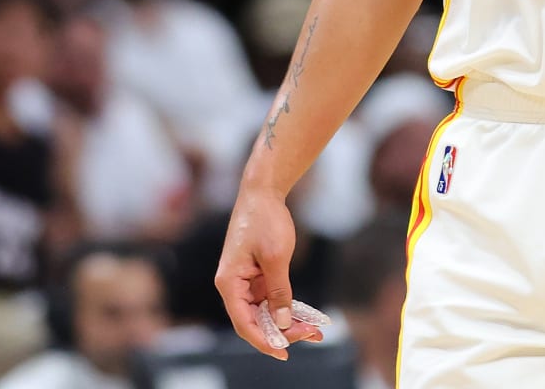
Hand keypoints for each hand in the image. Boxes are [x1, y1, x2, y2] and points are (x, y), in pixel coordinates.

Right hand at [216, 186, 322, 358]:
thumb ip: (279, 292)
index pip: (244, 323)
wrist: (263, 192)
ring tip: (315, 330)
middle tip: (311, 336)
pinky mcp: (257, 276)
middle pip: (256, 320)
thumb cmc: (265, 220)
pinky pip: (271, 299)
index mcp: (229, 283)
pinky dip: (287, 307)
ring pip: (266, 312)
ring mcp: (246, 282)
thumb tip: (282, 323)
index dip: (264, 341)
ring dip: (288, 322)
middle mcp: (234, 286)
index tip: (284, 352)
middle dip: (282, 332)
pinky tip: (306, 317)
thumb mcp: (276, 258)